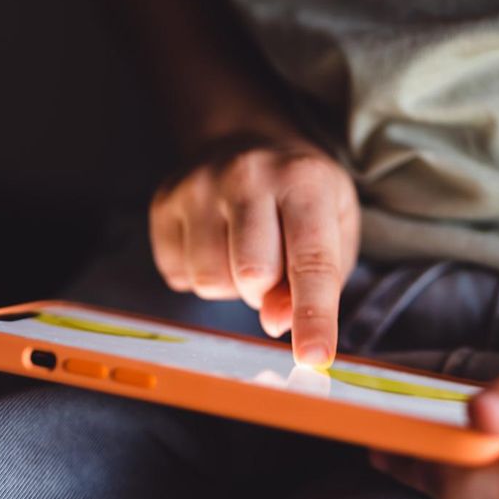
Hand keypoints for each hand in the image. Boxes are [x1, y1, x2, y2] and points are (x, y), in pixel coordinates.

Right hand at [150, 132, 359, 365]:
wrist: (246, 140)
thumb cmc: (301, 198)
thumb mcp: (334, 230)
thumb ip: (318, 281)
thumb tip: (277, 323)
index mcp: (304, 181)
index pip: (311, 262)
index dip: (313, 317)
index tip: (313, 358)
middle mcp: (248, 175)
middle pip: (252, 275)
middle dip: (265, 291)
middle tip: (273, 265)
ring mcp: (198, 185)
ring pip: (210, 281)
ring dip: (231, 286)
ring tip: (242, 251)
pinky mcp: (164, 203)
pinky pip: (179, 275)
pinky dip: (199, 276)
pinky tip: (214, 243)